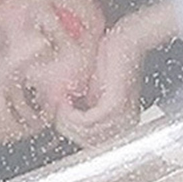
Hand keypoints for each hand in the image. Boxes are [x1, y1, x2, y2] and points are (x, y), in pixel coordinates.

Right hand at [52, 6, 174, 148]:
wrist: (127, 40)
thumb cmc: (111, 60)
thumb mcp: (92, 90)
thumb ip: (82, 109)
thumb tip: (62, 121)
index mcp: (121, 124)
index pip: (90, 142)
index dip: (70, 131)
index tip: (57, 117)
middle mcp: (124, 124)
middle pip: (86, 142)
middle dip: (65, 127)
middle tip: (55, 110)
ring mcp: (121, 117)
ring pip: (84, 134)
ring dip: (65, 119)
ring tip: (59, 103)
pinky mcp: (114, 106)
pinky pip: (86, 121)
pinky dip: (70, 113)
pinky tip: (65, 102)